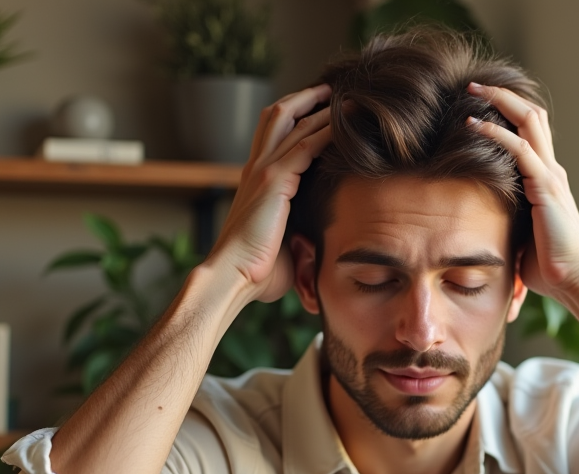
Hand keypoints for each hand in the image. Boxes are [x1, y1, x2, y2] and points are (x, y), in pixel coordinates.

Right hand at [204, 84, 332, 302]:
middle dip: (304, 99)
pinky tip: (345, 124)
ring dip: (320, 108)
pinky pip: (305, 146)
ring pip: (291, 122)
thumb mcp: (283, 243)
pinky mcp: (274, 182)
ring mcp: (263, 172)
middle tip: (331, 90)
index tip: (320, 110)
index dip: (295, 118)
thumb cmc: (256, 272)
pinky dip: (326, 131)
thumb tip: (317, 240)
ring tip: (345, 97)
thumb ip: (298, 231)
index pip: (274, 136)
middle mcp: (256, 169)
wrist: (233, 278)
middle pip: (277, 115)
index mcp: (255, 181)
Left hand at [465, 82, 578, 301]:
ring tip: (472, 90)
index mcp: (547, 180)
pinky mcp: (546, 187)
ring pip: (528, 121)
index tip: (480, 103)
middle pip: (532, 116)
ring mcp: (551, 176)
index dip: (509, 111)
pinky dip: (496, 133)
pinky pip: (520, 150)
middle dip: (502, 95)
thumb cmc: (550, 266)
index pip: (532, 132)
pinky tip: (473, 125)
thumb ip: (509, 218)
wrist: (575, 280)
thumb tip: (482, 223)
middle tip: (474, 85)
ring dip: (498, 101)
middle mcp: (551, 171)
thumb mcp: (522, 235)